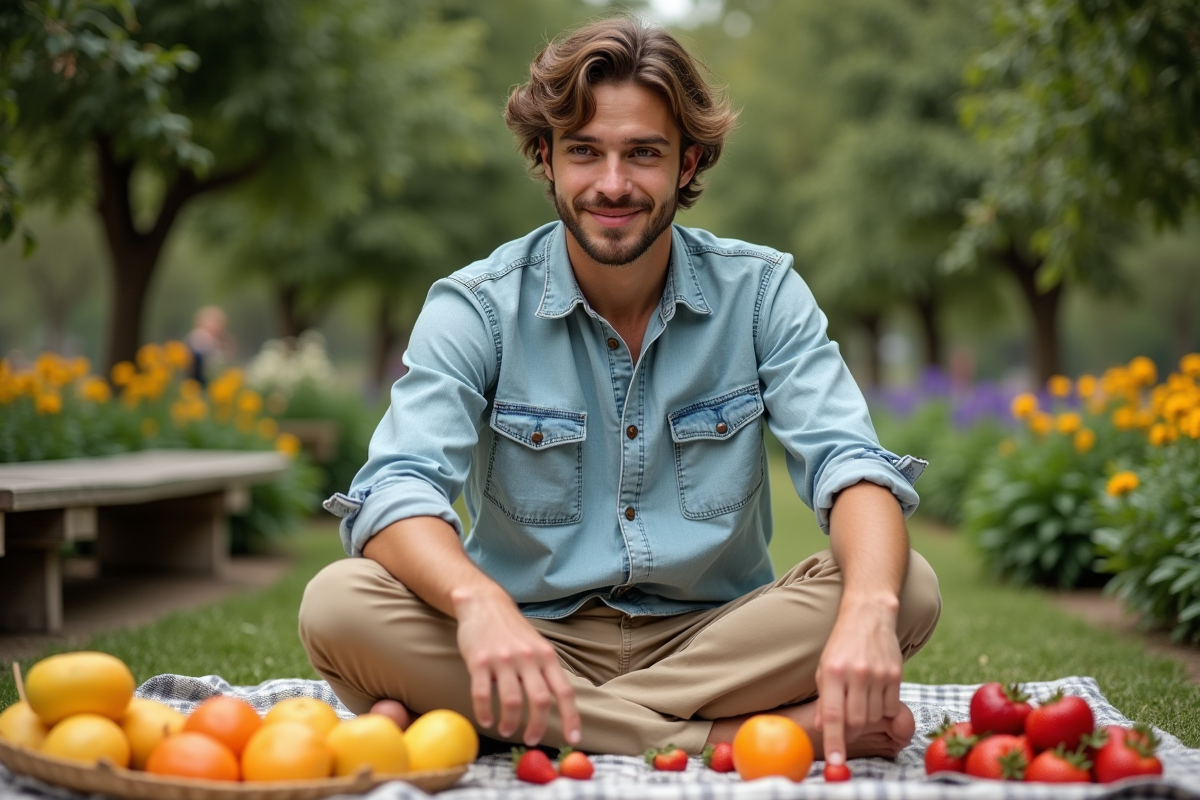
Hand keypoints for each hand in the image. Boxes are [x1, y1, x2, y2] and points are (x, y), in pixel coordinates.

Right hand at [451, 586, 580, 746]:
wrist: (484, 604)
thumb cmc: (512, 630)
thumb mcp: (537, 646)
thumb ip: (546, 671)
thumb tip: (557, 705)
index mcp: (546, 656)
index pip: (564, 691)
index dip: (571, 717)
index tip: (572, 739)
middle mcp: (528, 658)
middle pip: (540, 700)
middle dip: (537, 727)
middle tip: (531, 740)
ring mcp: (503, 659)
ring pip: (512, 701)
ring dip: (510, 723)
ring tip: (506, 730)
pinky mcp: (479, 661)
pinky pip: (483, 694)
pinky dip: (484, 712)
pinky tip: (486, 720)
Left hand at [813, 598, 901, 764]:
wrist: (868, 615)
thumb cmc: (841, 645)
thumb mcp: (824, 668)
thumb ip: (825, 700)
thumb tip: (823, 728)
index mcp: (833, 671)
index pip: (834, 715)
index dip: (835, 741)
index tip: (835, 761)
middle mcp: (856, 673)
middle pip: (856, 721)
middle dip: (850, 733)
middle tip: (845, 730)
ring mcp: (878, 674)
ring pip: (874, 717)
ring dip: (866, 719)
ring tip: (860, 701)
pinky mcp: (895, 674)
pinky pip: (890, 707)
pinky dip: (882, 710)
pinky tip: (875, 696)